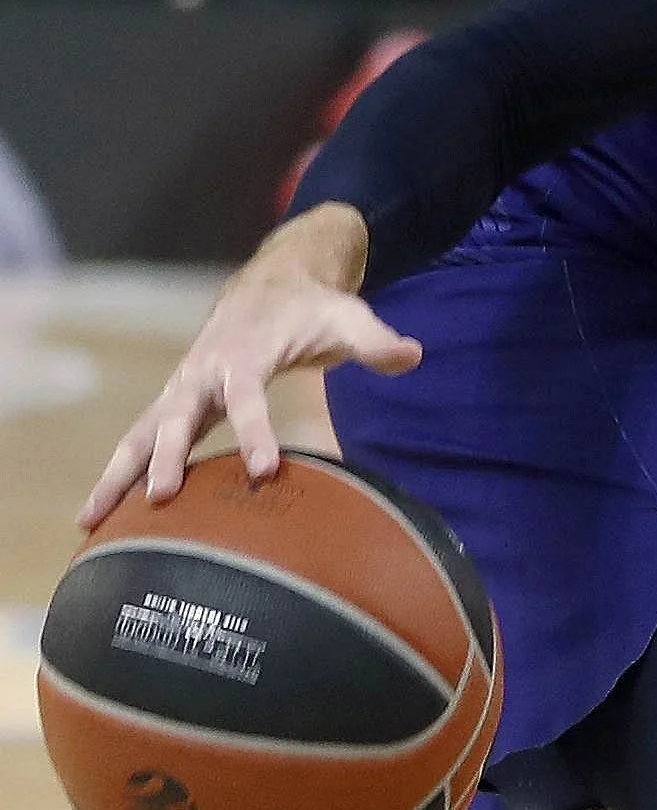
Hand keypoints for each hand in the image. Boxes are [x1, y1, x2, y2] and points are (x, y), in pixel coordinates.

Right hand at [78, 206, 420, 529]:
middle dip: (168, 457)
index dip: (255, 431)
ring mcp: (182, 389)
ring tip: (90, 521)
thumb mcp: (350, 318)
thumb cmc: (312, 309)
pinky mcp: (175, 405)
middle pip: (178, 416)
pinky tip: (99, 518)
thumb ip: (378, 341)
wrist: (268, 288)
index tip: (263, 470)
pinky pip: (141, 443)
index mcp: (245, 352)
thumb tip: (413, 355)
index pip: (248, 396)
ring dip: (117, 474)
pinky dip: (118, 475)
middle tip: (161, 499)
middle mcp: (203, 372)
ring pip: (143, 434)